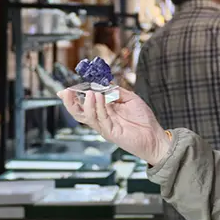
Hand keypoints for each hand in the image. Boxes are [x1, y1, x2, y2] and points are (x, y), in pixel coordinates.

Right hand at [57, 87, 171, 164]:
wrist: (154, 136)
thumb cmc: (143, 119)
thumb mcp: (130, 98)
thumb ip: (116, 91)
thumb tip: (103, 84)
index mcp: (104, 111)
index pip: (84, 104)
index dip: (74, 97)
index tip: (66, 89)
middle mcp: (101, 120)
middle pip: (80, 113)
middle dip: (70, 103)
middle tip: (65, 92)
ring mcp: (105, 127)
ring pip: (88, 117)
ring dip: (87, 104)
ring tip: (90, 92)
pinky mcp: (111, 133)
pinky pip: (101, 119)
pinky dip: (98, 108)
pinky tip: (98, 97)